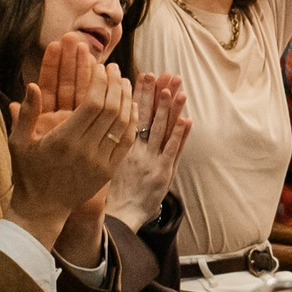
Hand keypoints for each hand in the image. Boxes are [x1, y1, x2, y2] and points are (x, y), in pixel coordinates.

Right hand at [7, 43, 138, 238]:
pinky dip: (131, 121)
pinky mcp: (109, 171)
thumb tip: (32, 84)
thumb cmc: (27, 172)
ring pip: (123, 124)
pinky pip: (126, 141)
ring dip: (126, 99)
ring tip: (124, 81)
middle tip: (114, 68)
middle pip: (111, 110)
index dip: (100, 82)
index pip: (92, 103)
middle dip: (114, 84)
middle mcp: (85, 150)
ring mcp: (100, 162)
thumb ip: (26, 114)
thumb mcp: (18, 143)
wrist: (43, 209)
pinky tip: (130, 105)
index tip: (100, 67)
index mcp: (63, 140)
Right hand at [106, 73, 190, 229]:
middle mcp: (136, 149)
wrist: (117, 218)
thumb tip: (105, 123)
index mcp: (120, 145)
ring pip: (161, 128)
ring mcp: (150, 160)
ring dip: (170, 107)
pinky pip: (172, 150)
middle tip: (163, 73)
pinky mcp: (162, 173)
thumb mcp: (105, 163)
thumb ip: (108, 144)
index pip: (132, 113)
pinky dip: (180, 135)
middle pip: (147, 116)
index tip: (144, 75)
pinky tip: (186, 119)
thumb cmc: (108, 194)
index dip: (140, 94)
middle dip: (156, 93)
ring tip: (177, 87)